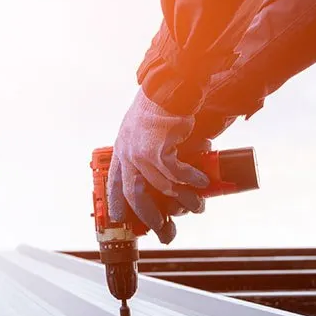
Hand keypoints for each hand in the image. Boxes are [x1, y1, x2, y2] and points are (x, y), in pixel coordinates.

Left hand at [108, 88, 209, 242]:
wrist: (169, 86)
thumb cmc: (160, 105)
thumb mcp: (142, 129)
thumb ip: (145, 150)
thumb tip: (165, 171)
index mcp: (121, 150)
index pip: (113, 184)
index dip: (116, 205)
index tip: (120, 220)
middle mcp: (127, 154)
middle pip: (134, 196)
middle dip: (149, 216)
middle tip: (162, 229)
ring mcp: (141, 153)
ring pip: (161, 188)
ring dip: (182, 199)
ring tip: (196, 205)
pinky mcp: (158, 150)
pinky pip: (176, 173)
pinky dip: (191, 180)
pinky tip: (202, 183)